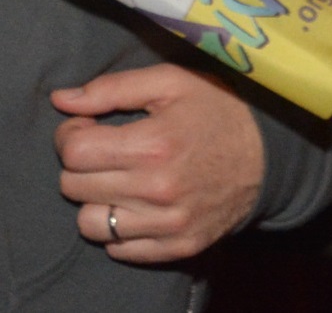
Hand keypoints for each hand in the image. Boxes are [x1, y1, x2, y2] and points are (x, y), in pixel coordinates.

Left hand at [52, 64, 263, 263]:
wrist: (270, 153)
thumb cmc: (218, 109)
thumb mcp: (172, 82)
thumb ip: (112, 88)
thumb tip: (61, 99)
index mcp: (153, 144)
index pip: (75, 152)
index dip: (72, 134)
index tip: (89, 127)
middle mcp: (157, 190)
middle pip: (75, 186)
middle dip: (81, 163)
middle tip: (105, 149)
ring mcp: (168, 224)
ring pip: (90, 224)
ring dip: (96, 199)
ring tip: (119, 179)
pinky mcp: (178, 246)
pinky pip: (118, 249)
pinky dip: (119, 228)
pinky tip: (137, 203)